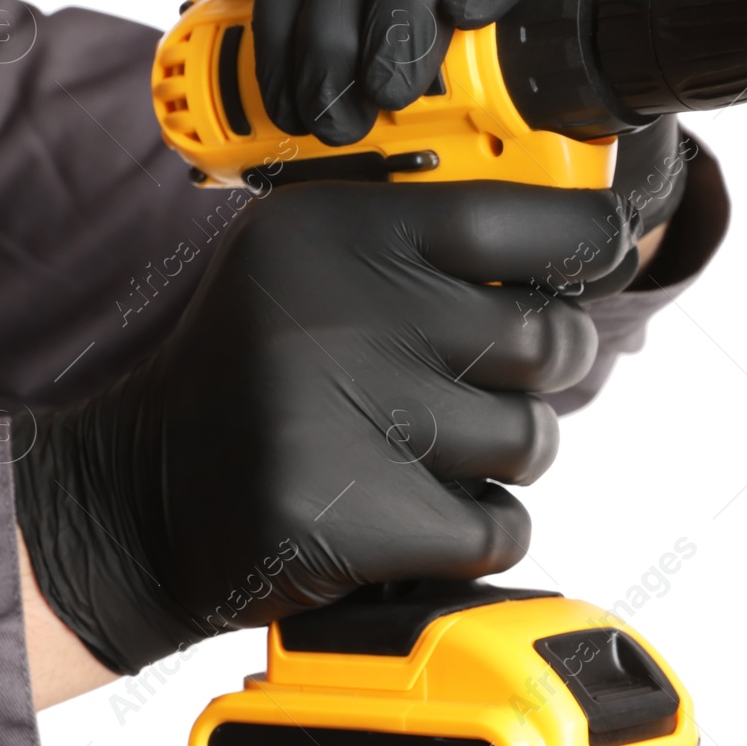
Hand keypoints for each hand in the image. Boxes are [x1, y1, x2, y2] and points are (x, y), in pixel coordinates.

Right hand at [12, 180, 638, 674]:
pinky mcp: (349, 518)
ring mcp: (342, 417)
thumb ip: (424, 241)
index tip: (609, 248)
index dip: (588, 236)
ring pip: (531, 439)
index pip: (519, 215)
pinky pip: (499, 527)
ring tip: (424, 448)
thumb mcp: (310, 261)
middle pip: (549, 339)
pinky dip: (476, 530)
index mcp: (337, 231)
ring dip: (500, 455)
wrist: (137, 498)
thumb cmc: (257, 372)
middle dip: (547, 368)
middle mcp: (342, 311)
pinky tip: (411, 510)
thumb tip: (589, 239)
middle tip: (492, 378)